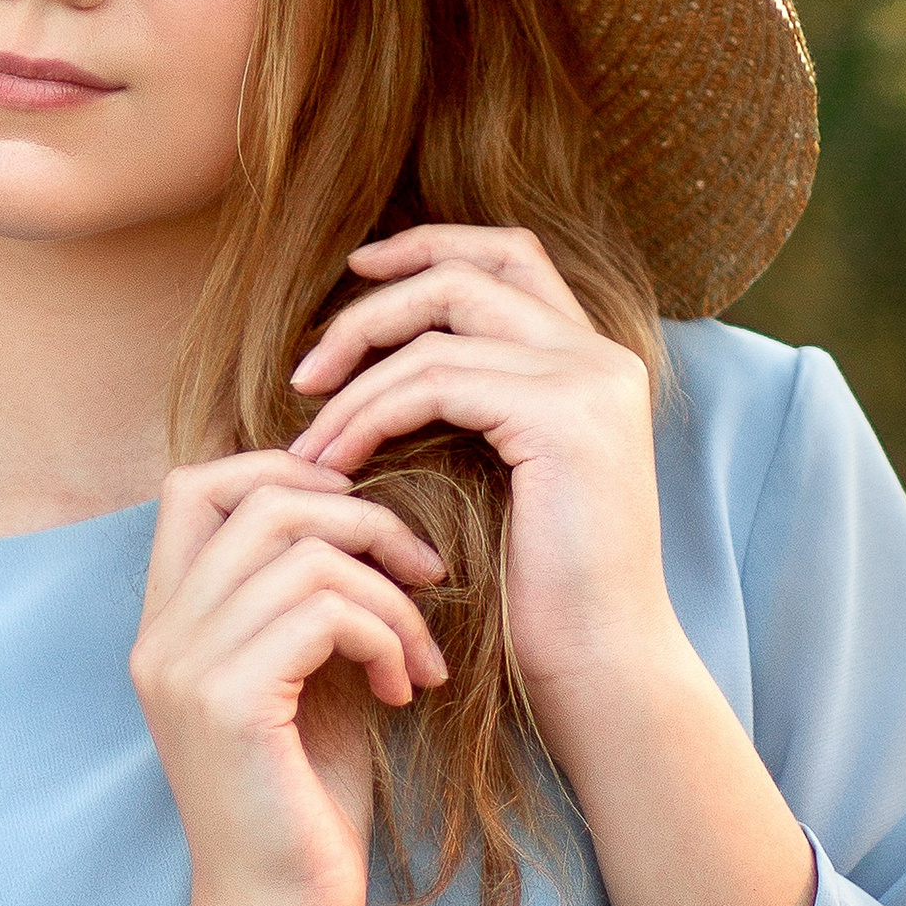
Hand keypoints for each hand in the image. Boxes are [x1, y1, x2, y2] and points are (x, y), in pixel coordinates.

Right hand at [132, 450, 448, 905]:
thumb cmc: (305, 805)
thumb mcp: (307, 681)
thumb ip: (310, 603)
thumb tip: (365, 519)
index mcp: (166, 623)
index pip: (194, 484)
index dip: (281, 472)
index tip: (360, 522)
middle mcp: (160, 634)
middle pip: (260, 500)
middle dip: (363, 519)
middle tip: (426, 574)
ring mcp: (185, 665)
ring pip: (304, 552)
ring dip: (391, 594)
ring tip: (423, 657)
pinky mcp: (228, 701)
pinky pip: (324, 611)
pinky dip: (387, 635)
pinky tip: (408, 689)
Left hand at [285, 223, 680, 706]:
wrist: (596, 660)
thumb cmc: (533, 584)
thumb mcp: (493, 468)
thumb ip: (462, 399)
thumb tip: (367, 355)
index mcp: (590, 359)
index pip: (508, 253)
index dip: (428, 245)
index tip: (354, 272)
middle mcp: (601, 355)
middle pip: (464, 273)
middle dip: (370, 310)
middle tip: (304, 373)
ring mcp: (589, 379)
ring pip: (438, 327)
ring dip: (354, 380)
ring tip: (308, 439)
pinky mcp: (564, 415)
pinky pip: (434, 381)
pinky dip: (370, 413)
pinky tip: (337, 458)